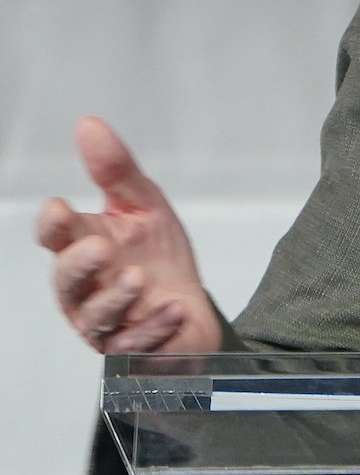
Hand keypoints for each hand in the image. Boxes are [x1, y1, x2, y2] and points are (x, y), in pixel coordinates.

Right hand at [35, 117, 220, 355]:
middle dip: (79, 264)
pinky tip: (174, 310)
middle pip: (67, 280)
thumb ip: (115, 171)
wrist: (190, 309)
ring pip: (96, 316)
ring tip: (138, 278)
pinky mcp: (130, 350)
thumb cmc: (156, 257)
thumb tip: (88, 124)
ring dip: (116, 298)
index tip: (60, 209)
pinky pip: (135, 342)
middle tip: (98, 247)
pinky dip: (154, 326)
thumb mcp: (144, 207)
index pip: (56, 237)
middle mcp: (84, 289)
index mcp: (81, 248)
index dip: (54, 226)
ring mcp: (104, 323)